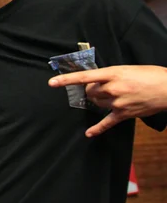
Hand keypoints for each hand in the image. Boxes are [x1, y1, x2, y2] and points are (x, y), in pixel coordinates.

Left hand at [48, 65, 166, 137]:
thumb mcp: (126, 68)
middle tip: (103, 87)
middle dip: (92, 90)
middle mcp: (112, 88)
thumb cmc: (149, 74)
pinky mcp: (124, 114)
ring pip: (97, 104)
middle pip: (90, 92)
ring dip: (98, 101)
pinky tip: (89, 134)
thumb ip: (110, 75)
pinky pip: (107, 123)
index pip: (84, 77)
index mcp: (112, 74)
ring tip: (111, 96)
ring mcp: (118, 102)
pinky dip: (97, 129)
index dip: (66, 79)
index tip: (52, 83)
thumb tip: (98, 81)